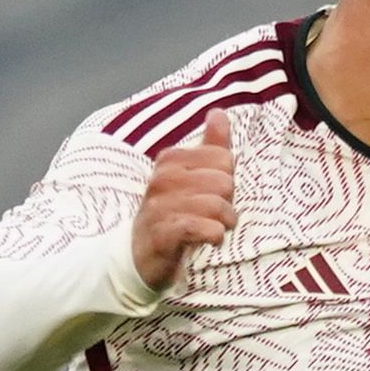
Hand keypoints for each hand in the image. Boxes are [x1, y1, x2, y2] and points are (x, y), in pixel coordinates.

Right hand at [128, 110, 238, 290]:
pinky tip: (214, 239)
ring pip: (214, 203)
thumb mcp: (191, 178)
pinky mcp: (160, 234)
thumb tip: (218, 113)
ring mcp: (159, 207)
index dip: (228, 176)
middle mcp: (162, 179)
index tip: (219, 192)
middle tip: (221, 213)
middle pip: (223, 180)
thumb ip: (209, 146)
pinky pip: (197, 227)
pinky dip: (213, 233)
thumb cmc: (173, 214)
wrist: (140, 258)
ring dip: (226, 220)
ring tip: (221, 227)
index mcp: (171, 160)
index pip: (222, 157)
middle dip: (229, 200)